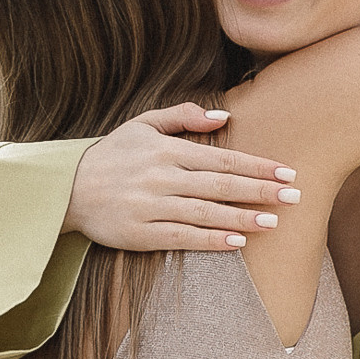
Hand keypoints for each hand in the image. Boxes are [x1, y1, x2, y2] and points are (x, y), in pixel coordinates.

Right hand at [64, 103, 301, 251]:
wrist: (65, 188)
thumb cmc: (111, 155)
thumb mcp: (142, 124)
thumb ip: (183, 116)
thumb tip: (224, 116)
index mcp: (166, 149)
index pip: (222, 158)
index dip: (257, 166)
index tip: (287, 173)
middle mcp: (161, 176)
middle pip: (220, 185)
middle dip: (260, 191)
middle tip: (294, 198)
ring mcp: (150, 206)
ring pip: (205, 212)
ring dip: (242, 217)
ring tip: (273, 223)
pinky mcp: (139, 233)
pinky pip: (181, 237)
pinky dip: (210, 240)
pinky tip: (236, 242)